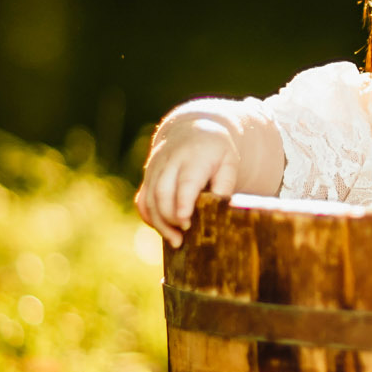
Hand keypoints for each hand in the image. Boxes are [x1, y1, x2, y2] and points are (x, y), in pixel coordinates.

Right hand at [135, 115, 244, 248]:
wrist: (191, 130)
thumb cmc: (215, 153)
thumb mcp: (229, 162)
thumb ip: (225, 184)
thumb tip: (220, 209)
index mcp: (195, 156)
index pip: (186, 181)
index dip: (183, 203)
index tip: (185, 223)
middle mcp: (170, 161)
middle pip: (162, 193)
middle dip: (170, 218)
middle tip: (183, 237)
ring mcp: (155, 168)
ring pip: (149, 199)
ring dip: (160, 223)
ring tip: (176, 241)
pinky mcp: (147, 177)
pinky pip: (142, 201)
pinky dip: (149, 218)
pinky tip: (163, 230)